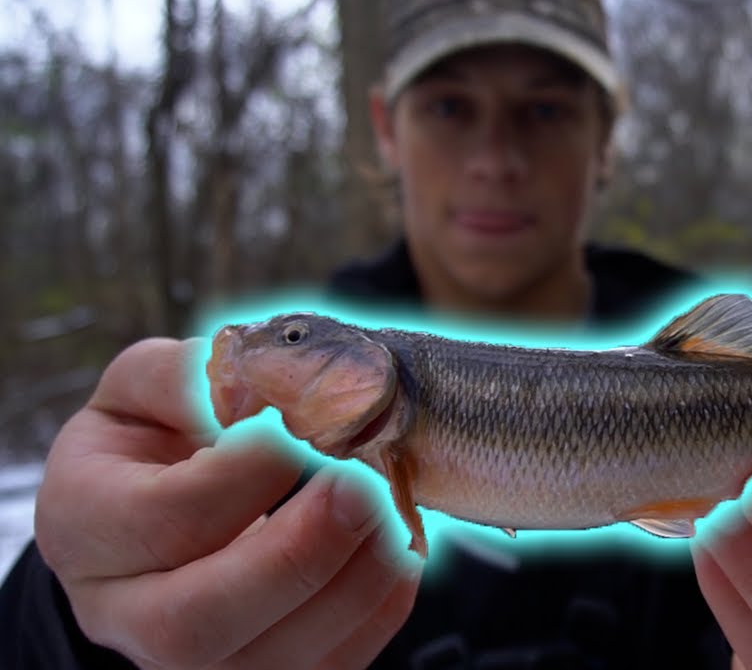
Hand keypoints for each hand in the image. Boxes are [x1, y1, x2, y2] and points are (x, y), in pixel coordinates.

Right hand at [34, 338, 421, 669]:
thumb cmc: (156, 436)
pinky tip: (399, 549)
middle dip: (294, 557)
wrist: (161, 495)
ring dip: (351, 587)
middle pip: (195, 623)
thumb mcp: (146, 385)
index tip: (296, 428)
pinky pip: (325, 667)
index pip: (159, 519)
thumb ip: (187, 377)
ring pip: (267, 662)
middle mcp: (124, 613)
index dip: (240, 476)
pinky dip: (378, 610)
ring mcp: (194, 660)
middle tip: (359, 488)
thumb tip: (253, 386)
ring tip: (389, 513)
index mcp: (84, 527)